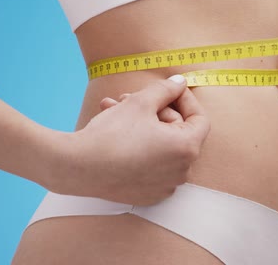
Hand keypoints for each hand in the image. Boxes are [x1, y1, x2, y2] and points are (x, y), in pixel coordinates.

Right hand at [44, 75, 210, 205]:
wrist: (78, 167)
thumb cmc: (111, 135)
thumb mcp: (140, 102)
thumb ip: (166, 90)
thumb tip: (180, 83)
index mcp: (186, 149)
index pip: (200, 119)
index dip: (185, 99)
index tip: (170, 88)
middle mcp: (181, 171)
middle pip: (178, 131)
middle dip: (155, 110)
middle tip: (129, 97)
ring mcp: (165, 186)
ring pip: (161, 146)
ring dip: (143, 125)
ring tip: (114, 108)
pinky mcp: (149, 194)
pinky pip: (152, 165)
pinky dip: (140, 147)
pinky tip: (116, 131)